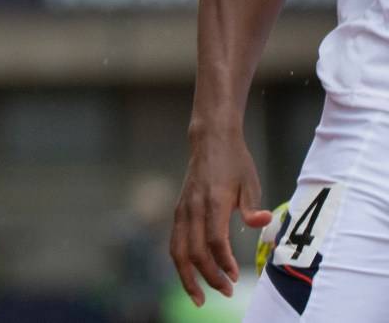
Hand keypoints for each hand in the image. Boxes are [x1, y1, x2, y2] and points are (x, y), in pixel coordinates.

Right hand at [171, 125, 273, 303]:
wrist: (209, 140)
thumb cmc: (234, 162)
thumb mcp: (251, 181)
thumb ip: (252, 206)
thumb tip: (261, 223)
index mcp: (212, 200)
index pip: (213, 240)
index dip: (223, 262)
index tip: (234, 275)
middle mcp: (192, 207)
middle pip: (193, 250)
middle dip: (207, 276)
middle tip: (225, 292)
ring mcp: (182, 209)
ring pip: (177, 249)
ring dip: (186, 275)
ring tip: (198, 297)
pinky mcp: (179, 210)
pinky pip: (175, 241)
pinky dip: (180, 261)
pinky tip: (190, 275)